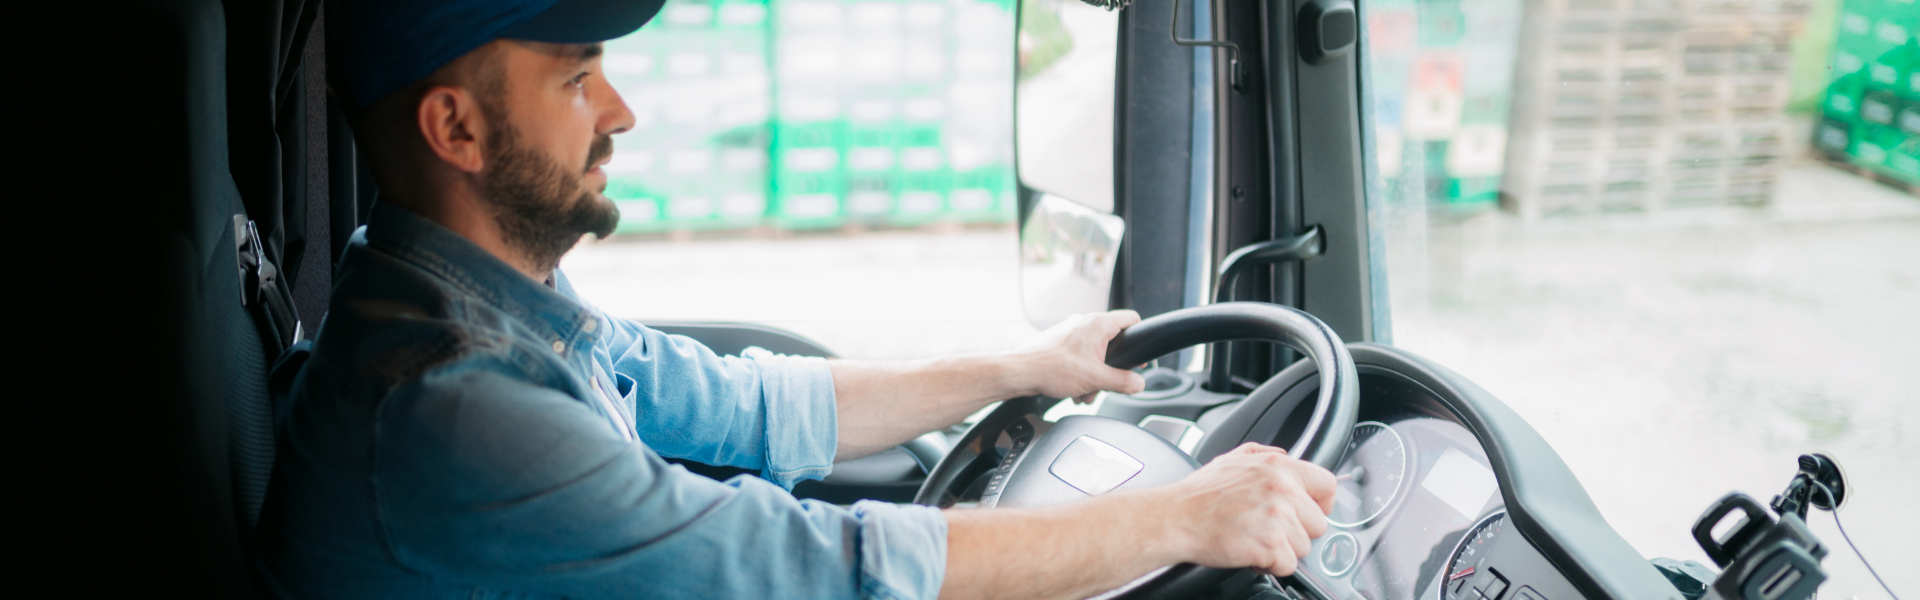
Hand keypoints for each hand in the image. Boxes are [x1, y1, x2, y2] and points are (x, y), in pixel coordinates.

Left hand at [1009, 310, 1145, 402]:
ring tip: (1085, 392)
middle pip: (1114, 342)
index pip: (1132, 319)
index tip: (1140, 357)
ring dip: (1095, 376)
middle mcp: (1085, 323)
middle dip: (1112, 369)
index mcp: (1098, 324)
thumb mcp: (1096, 379)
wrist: (1021, 372)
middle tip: (1106, 384)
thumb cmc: (1052, 369)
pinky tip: (1074, 389)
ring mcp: (1072, 331)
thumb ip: (1123, 381)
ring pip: (1096, 353)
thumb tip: (1139, 383)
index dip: (1140, 337)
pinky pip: (1081, 356)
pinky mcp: (1061, 341)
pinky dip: (1081, 373)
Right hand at [1155, 443, 1335, 575]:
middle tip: (1268, 529)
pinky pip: (1288, 565)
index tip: (1308, 511)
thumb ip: (1265, 454)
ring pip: (1304, 546)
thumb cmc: (1199, 494)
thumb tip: (1286, 456)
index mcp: (1278, 466)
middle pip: (1318, 523)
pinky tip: (1250, 551)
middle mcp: (1282, 488)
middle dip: (1296, 531)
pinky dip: (1270, 565)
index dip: (1320, 503)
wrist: (1175, 518)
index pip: (1327, 484)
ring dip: (1282, 549)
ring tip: (1254, 538)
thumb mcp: (1233, 458)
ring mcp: (1278, 517)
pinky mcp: (1271, 544)